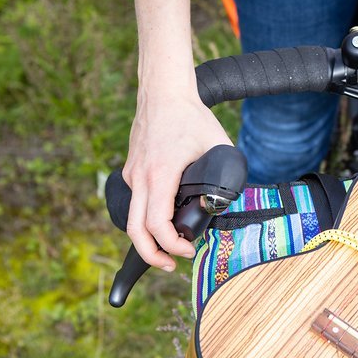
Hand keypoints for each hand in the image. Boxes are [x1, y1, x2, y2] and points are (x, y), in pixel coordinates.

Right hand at [123, 82, 232, 270]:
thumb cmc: (191, 117)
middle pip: (135, 230)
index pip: (157, 223)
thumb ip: (225, 177)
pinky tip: (166, 221)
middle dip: (152, 255)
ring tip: (169, 249)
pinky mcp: (131, 170)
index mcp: (160, 174)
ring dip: (147, 240)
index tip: (188, 249)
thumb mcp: (219, 147)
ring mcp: (132, 174)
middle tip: (172, 266)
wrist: (163, 92)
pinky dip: (147, 219)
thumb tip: (226, 204)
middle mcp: (140, 177)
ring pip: (132, 218)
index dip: (171, 245)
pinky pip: (136, 202)